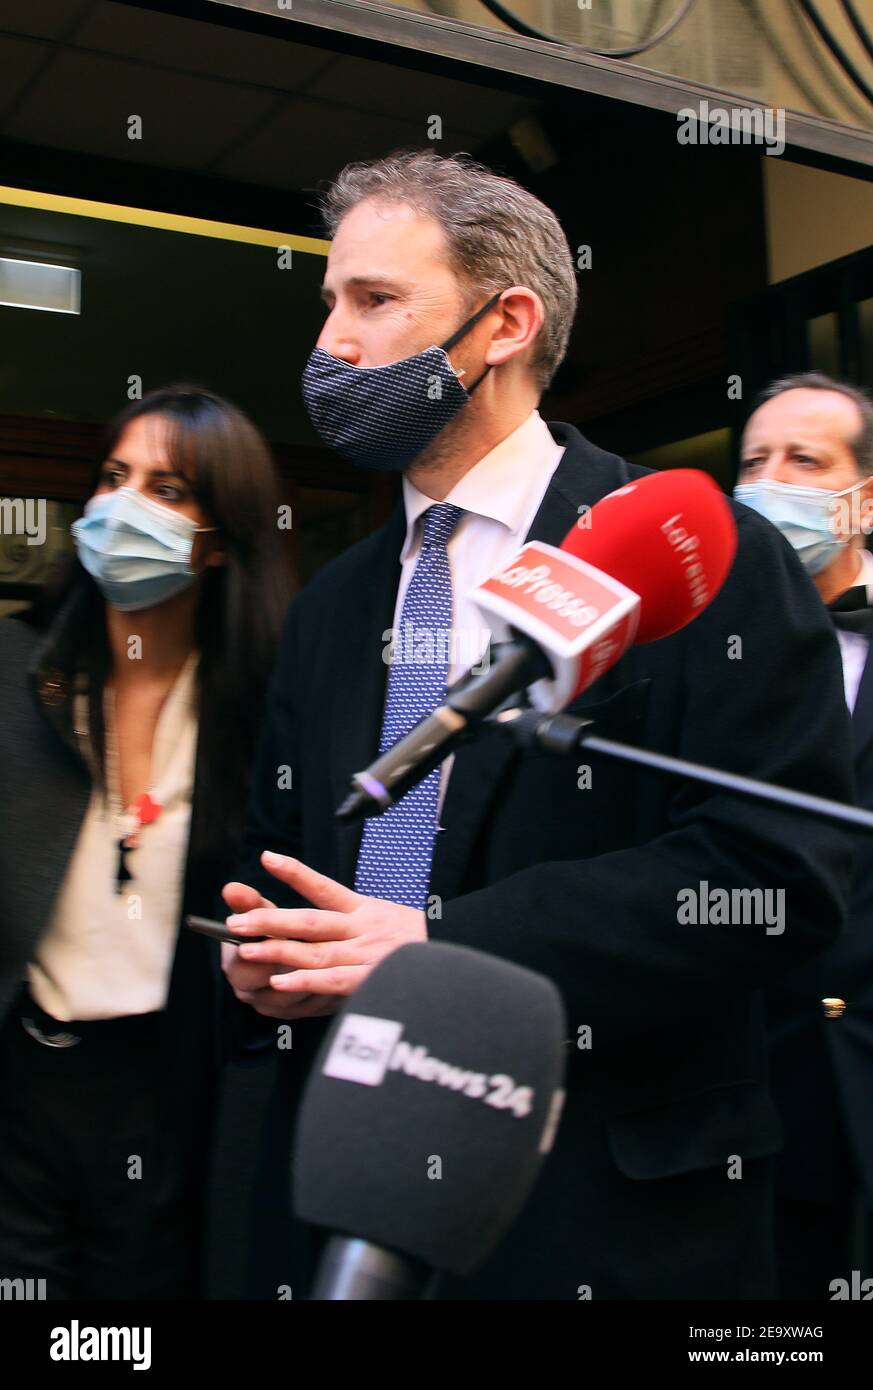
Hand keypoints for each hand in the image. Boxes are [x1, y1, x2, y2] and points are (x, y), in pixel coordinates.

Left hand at [220, 851, 427, 1019]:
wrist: (460, 958)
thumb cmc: (421, 941)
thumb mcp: (392, 917)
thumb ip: (357, 917)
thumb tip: (328, 910)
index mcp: (365, 910)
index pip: (324, 887)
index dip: (295, 872)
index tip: (267, 858)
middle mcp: (363, 929)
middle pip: (310, 921)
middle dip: (270, 921)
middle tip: (236, 922)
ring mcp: (367, 955)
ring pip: (316, 951)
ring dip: (279, 951)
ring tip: (247, 950)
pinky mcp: (373, 980)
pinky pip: (334, 981)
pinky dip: (307, 982)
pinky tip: (280, 982)